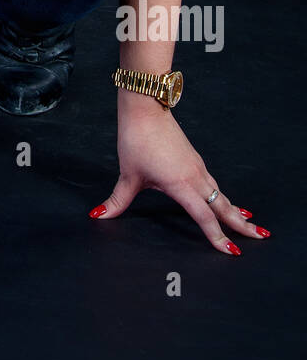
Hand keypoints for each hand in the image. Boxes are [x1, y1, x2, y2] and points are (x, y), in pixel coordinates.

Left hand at [89, 92, 270, 254]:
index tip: (230, 251)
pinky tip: (224, 200)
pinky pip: (214, 183)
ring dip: (234, 210)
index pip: (204, 217)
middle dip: (241, 224)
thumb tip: (99, 215)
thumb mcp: (128, 174)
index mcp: (181, 184)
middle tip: (259, 238)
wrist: (146, 108)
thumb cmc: (137, 140)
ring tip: (248, 223)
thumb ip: (117, 200)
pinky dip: (223, 196)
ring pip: (221, 194)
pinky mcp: (194, 159)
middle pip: (223, 206)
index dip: (217, 236)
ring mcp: (197, 166)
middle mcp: (195, 177)